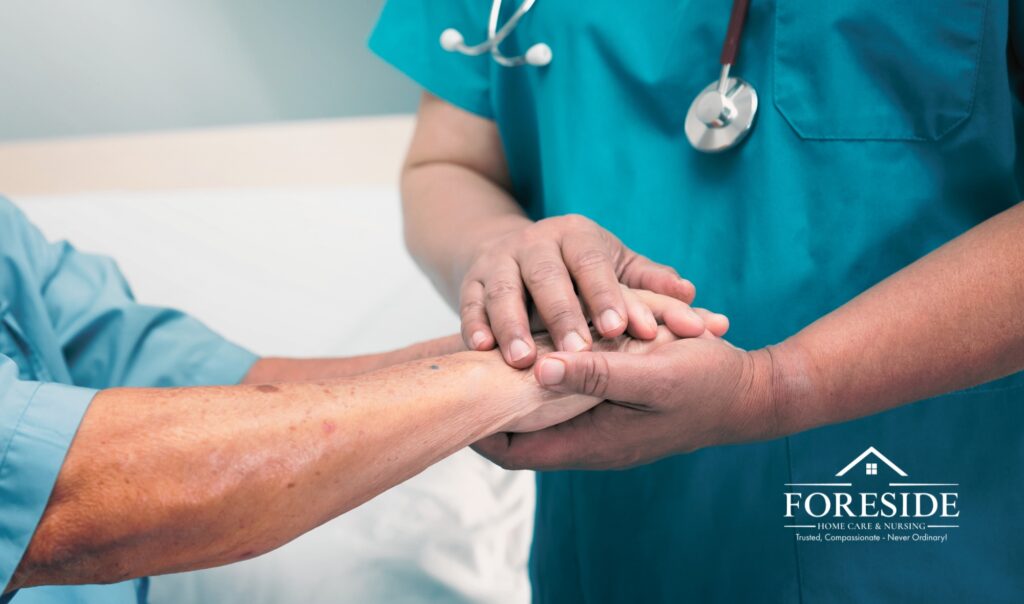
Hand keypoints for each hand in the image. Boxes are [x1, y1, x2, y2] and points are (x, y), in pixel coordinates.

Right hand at [460, 214, 697, 367]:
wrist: (516, 252)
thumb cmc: (579, 268)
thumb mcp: (615, 267)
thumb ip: (649, 282)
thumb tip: (690, 294)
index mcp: (576, 235)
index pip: (592, 262)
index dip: (606, 294)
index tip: (622, 329)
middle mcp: (535, 242)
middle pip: (547, 276)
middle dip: (562, 314)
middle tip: (579, 353)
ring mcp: (499, 260)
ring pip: (503, 290)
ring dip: (511, 325)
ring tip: (525, 361)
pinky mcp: (470, 281)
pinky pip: (469, 303)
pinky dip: (474, 326)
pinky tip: (482, 352)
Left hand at [473, 336, 778, 469]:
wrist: (751, 393)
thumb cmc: (707, 384)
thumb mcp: (652, 373)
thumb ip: (596, 373)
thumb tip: (538, 368)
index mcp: (592, 442)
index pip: (513, 451)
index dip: (477, 428)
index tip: (451, 392)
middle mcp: (589, 441)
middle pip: (520, 433)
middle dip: (491, 402)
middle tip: (464, 363)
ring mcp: (600, 425)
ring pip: (541, 411)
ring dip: (520, 384)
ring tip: (491, 348)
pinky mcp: (612, 407)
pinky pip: (566, 396)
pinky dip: (549, 373)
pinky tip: (539, 339)